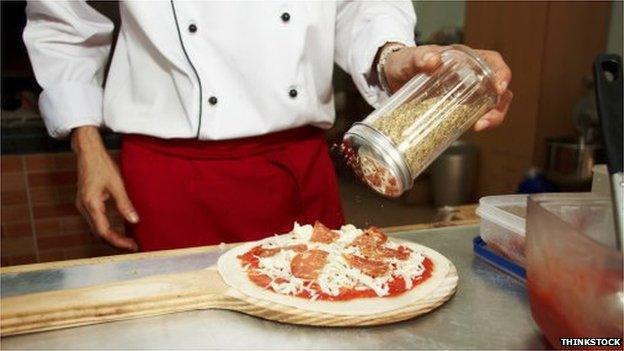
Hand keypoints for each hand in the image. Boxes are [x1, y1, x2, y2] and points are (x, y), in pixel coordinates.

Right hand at [71, 126, 138, 250]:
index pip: (104, 231)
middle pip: (98, 234)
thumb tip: (135, 220)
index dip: (118, 242)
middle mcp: (83, 207)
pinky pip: (96, 221)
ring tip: (128, 241)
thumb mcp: (117, 184)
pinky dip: (107, 228)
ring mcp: (83, 206)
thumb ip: (125, 204)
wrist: (88, 152)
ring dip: (111, 237)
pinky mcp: (86, 203)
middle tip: (133, 246)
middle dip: (115, 242)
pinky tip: (120, 229)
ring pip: (96, 229)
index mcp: (90, 204)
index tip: (132, 246)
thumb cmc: (101, 165)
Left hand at [383, 44, 512, 131]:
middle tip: (484, 121)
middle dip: (498, 106)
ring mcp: (465, 94)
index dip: (502, 73)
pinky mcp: (457, 109)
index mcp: (464, 59)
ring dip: (491, 118)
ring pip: (491, 105)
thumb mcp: (409, 59)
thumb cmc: (404, 63)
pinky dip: (474, 124)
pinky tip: (465, 130)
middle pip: (498, 89)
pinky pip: (473, 116)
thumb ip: (418, 58)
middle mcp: (470, 76)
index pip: (493, 62)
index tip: (499, 88)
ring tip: (477, 127)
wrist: (392, 78)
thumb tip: (431, 60)